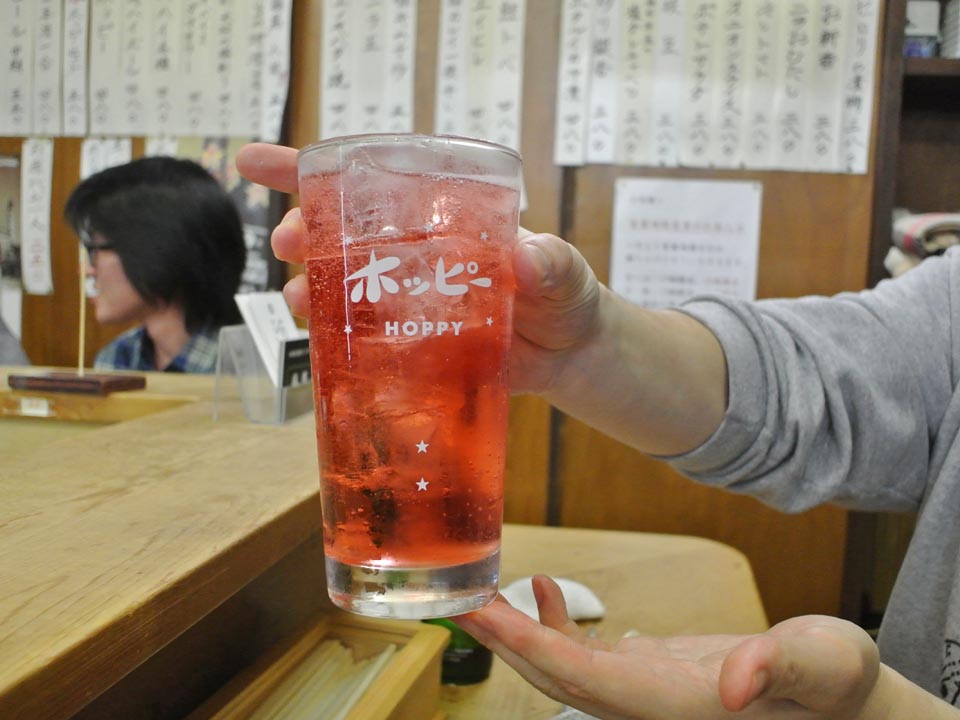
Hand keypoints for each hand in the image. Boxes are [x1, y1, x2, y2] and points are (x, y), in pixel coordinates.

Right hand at [235, 142, 601, 394]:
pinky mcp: (412, 345)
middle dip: (302, 230)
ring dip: (309, 287)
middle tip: (286, 241)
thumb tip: (528, 255)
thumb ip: (550, 262)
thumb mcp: (562, 272)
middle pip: (341, 233)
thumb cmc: (566, 296)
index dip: (309, 170)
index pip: (371, 182)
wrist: (572, 356)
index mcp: (439, 217)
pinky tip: (321, 345)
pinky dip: (336, 341)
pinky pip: (363, 339)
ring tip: (295, 299)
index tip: (255, 163)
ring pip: (342, 286)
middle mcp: (414, 254)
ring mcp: (408, 300)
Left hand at [454, 575, 883, 719]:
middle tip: (455, 594)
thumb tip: (734, 681)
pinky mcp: (649, 675)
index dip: (526, 646)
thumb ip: (782, 668)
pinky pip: (585, 656)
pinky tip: (541, 589)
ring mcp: (645, 693)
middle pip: (555, 677)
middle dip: (501, 638)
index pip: (583, 681)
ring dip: (517, 630)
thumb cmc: (837, 684)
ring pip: (562, 667)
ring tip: (481, 589)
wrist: (840, 703)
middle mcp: (649, 706)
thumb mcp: (826, 663)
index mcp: (677, 706)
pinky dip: (554, 623)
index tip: (481, 612)